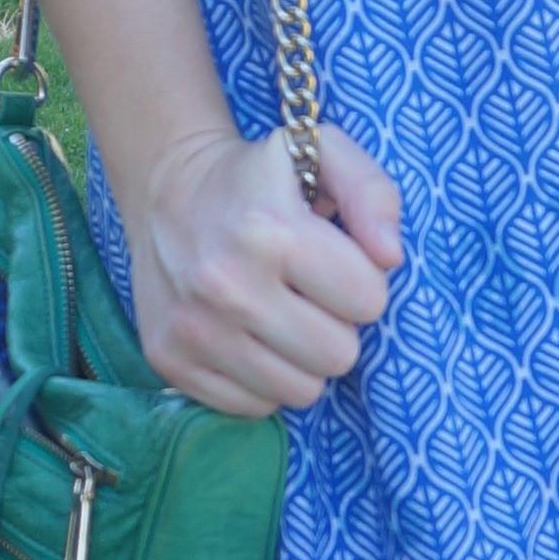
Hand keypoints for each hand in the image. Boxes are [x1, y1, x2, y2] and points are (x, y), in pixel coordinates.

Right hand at [123, 120, 402, 418]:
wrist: (168, 188)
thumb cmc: (261, 176)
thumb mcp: (325, 153)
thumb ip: (373, 194)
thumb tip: (390, 257)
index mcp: (271, 230)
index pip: (369, 301)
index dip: (362, 282)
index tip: (335, 262)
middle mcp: (226, 285)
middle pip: (338, 355)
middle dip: (337, 326)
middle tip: (310, 294)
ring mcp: (193, 329)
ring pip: (299, 392)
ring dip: (302, 359)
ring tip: (281, 316)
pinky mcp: (169, 360)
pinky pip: (253, 406)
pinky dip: (261, 380)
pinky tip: (248, 336)